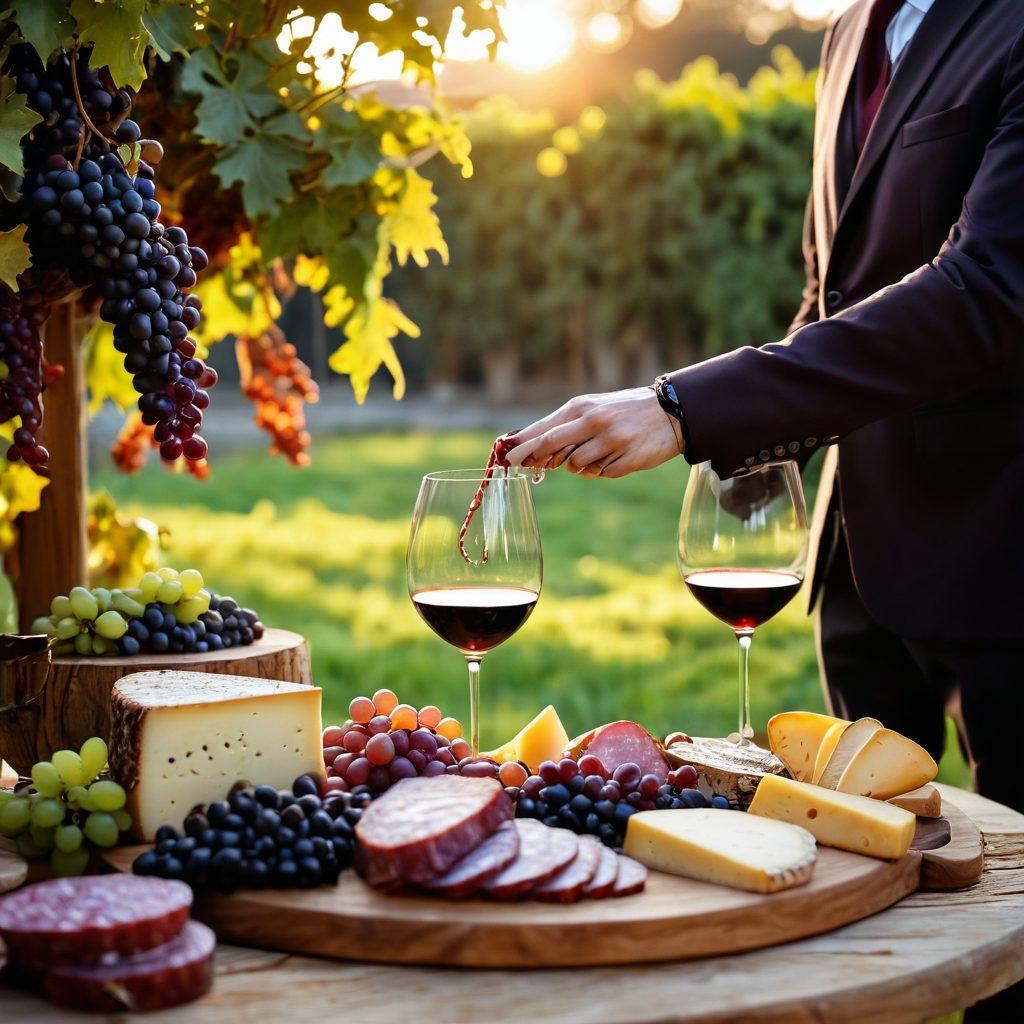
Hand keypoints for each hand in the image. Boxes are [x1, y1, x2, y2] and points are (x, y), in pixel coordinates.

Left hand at [504, 387, 682, 478]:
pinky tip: (614, 457)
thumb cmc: (623, 411)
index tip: (506, 457)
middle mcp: (595, 422)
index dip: (523, 446)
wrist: (671, 412)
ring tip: (596, 453)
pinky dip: (602, 470)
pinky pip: (602, 474)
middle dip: (536, 458)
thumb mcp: (594, 409)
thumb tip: (532, 449)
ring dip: (578, 466)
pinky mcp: (627, 460)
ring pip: (577, 466)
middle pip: (553, 446)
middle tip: (526, 466)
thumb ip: (566, 426)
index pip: (545, 429)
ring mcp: (612, 442)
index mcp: (583, 408)